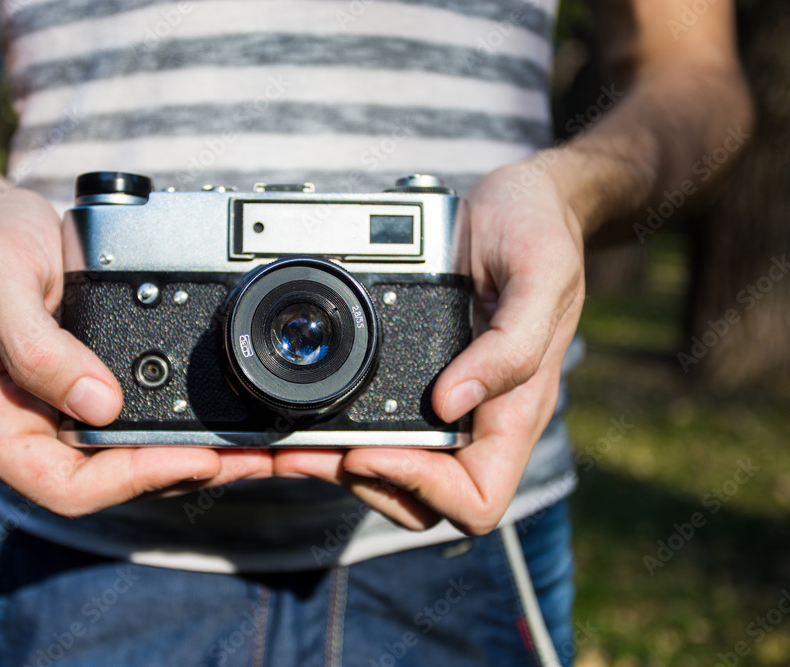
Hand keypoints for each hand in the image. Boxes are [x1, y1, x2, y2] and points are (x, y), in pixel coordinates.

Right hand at [0, 172, 271, 516]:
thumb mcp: (0, 273)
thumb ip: (37, 344)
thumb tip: (98, 405)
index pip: (65, 484)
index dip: (133, 480)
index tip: (194, 456)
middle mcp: (20, 434)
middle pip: (109, 484)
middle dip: (184, 473)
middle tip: (254, 457)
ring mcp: (53, 421)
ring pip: (130, 464)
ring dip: (197, 460)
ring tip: (263, 449)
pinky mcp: (83, 402)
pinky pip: (134, 430)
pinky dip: (184, 431)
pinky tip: (227, 426)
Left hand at [274, 156, 584, 534]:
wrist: (521, 199)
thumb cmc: (540, 231)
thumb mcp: (539, 273)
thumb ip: (510, 345)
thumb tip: (452, 404)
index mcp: (514, 408)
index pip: (478, 497)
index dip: (422, 489)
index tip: (371, 453)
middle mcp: (478, 416)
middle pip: (421, 498)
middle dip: (359, 483)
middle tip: (301, 449)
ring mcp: (447, 401)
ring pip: (391, 469)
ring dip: (334, 464)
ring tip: (282, 442)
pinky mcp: (416, 378)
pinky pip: (376, 422)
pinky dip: (334, 428)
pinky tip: (297, 413)